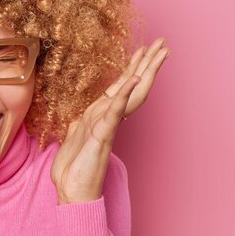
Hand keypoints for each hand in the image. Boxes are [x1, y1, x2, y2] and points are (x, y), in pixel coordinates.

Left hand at [50, 37, 169, 203]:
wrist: (73, 192)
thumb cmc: (74, 168)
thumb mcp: (74, 140)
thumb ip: (80, 126)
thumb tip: (78, 119)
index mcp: (102, 116)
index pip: (121, 87)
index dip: (132, 68)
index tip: (142, 50)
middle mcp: (109, 118)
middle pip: (132, 85)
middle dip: (147, 63)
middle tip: (162, 43)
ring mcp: (108, 126)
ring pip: (130, 94)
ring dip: (143, 72)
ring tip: (158, 54)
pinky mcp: (102, 136)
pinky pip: (113, 113)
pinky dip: (122, 96)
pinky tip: (131, 81)